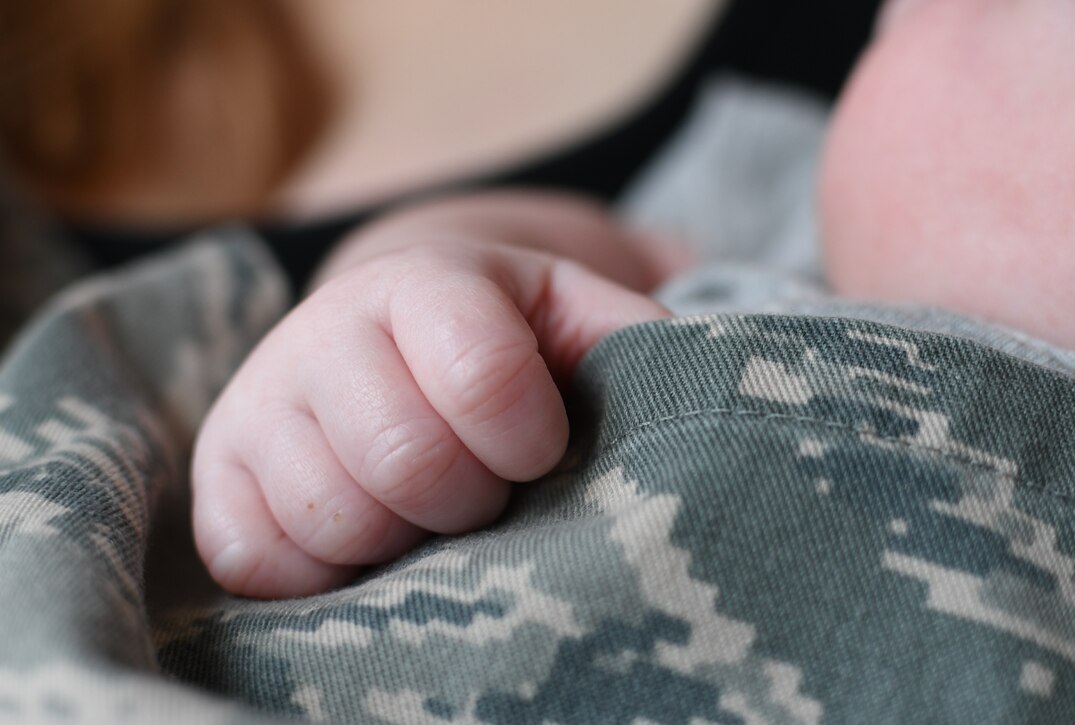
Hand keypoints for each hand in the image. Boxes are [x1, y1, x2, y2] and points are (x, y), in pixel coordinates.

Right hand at [191, 238, 667, 597]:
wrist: (382, 338)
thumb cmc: (501, 344)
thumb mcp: (577, 320)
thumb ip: (638, 344)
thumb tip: (727, 394)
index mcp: (425, 281)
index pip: (483, 375)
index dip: (529, 434)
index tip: (540, 447)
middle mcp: (324, 331)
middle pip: (409, 463)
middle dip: (470, 499)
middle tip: (485, 490)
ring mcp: (258, 409)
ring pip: (337, 519)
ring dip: (406, 538)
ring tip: (428, 512)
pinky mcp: (218, 486)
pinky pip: (265, 564)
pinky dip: (331, 573)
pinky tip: (369, 538)